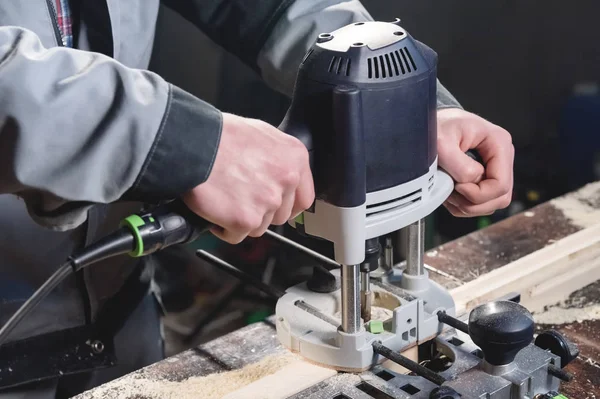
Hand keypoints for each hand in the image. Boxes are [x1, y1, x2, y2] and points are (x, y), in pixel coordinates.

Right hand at [182, 113, 314, 243]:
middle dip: (260, 211)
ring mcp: (268, 201)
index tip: (275, 208)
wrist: (194, 144)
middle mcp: (287, 180)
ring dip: (241, 219)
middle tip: (239, 197)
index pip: (304, 199)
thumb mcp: (261, 134)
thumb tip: (277, 176)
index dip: (286, 206)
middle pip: (279, 215)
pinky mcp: (247, 219)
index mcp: (294, 158)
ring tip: (225, 198)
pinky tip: (215, 208)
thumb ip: (276, 159)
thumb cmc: (220, 136)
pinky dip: (223, 228)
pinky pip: (237, 236)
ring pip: (259, 227)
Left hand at [437, 108, 513, 216]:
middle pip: (500, 197)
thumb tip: (471, 182)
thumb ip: (459, 164)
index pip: (500, 184)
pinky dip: (463, 205)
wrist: (435, 124)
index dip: (478, 194)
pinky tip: (450, 192)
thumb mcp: (443, 141)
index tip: (456, 187)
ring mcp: (494, 169)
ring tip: (448, 190)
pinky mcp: (484, 179)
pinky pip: (480, 204)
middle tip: (451, 191)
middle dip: (473, 202)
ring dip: (468, 205)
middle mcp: (501, 158)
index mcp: (499, 144)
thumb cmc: (439, 126)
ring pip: (491, 203)